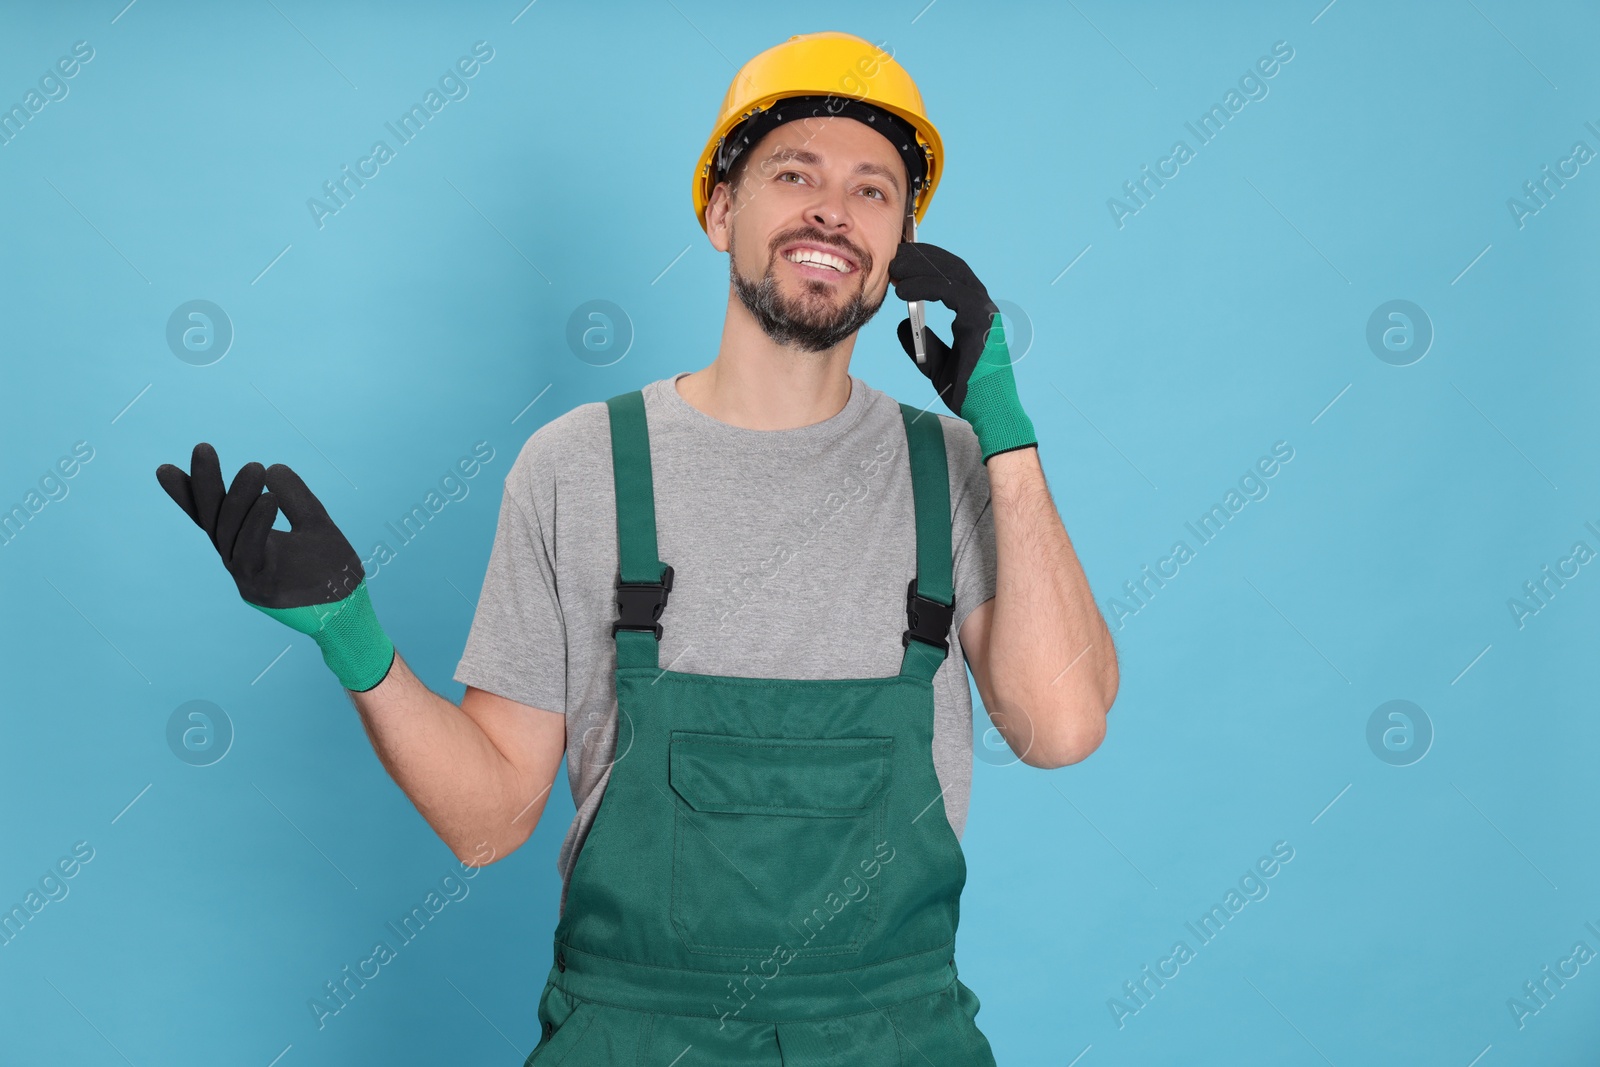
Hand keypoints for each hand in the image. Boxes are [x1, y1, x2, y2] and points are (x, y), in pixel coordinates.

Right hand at [156, 443, 394, 690]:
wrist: (353, 612)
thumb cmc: (334, 573)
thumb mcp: (317, 525)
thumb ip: (296, 497)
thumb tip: (273, 467)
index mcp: (248, 546)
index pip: (214, 516)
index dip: (189, 494)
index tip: (165, 468)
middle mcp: (240, 561)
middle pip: (214, 520)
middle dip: (205, 484)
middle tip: (202, 447)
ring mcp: (247, 577)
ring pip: (230, 534)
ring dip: (239, 498)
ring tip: (254, 467)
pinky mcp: (261, 590)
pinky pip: (252, 552)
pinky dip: (257, 524)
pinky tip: (267, 498)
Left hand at [888, 241, 1036, 463]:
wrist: (986, 411)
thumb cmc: (967, 391)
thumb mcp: (934, 363)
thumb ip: (920, 341)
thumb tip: (901, 322)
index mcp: (973, 314)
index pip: (952, 276)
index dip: (927, 264)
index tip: (902, 262)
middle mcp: (982, 307)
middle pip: (952, 268)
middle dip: (923, 257)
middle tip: (896, 255)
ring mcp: (984, 312)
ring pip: (952, 274)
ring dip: (920, 267)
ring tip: (894, 269)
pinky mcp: (980, 320)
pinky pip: (951, 292)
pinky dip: (925, 286)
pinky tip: (903, 291)